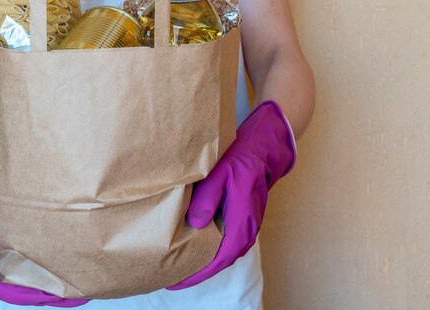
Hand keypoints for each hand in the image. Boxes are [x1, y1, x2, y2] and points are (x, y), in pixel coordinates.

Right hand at [0, 171, 88, 306]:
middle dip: (52, 296)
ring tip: (82, 288)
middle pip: (26, 292)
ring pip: (33, 283)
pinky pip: (35, 268)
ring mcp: (7, 263)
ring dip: (56, 289)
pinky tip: (71, 268)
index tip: (53, 294)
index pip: (8, 290)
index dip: (31, 295)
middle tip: (79, 293)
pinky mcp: (17, 253)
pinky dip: (53, 272)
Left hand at [168, 100, 295, 289]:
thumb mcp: (219, 176)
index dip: (196, 273)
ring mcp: (247, 227)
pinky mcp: (243, 220)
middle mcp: (246, 231)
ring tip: (180, 266)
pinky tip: (195, 247)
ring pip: (223, 254)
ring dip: (204, 262)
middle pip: (220, 261)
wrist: (263, 151)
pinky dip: (211, 251)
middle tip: (170, 277)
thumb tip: (196, 224)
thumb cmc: (241, 161)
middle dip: (196, 272)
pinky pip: (226, 243)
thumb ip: (207, 200)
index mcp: (241, 224)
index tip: (175, 282)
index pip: (218, 259)